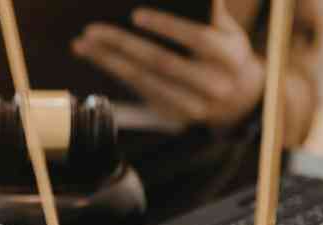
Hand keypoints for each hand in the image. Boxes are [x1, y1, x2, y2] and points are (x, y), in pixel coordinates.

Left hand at [72, 0, 263, 129]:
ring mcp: (189, 104)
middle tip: (94, 30)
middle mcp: (211, 85)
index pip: (197, 39)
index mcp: (229, 57)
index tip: (137, 15)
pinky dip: (112, 70)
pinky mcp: (170, 113)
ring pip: (142, 80)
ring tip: (84, 42)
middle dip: (124, 45)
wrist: (238, 100)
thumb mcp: (230, 33)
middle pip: (161, 63)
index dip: (167, 27)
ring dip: (108, 60)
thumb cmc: (227, 55)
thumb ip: (213, 14)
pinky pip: (135, 89)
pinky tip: (93, 55)